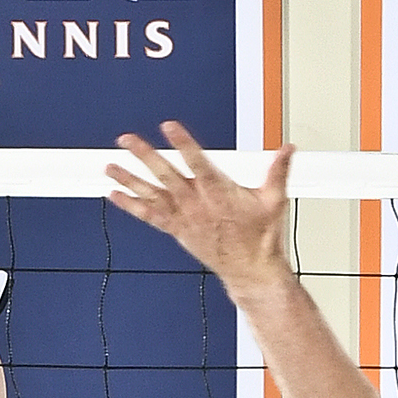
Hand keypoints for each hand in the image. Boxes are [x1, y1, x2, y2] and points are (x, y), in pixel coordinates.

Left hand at [106, 121, 295, 294]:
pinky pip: (149, 217)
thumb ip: (278, 171)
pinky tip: (114, 194)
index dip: (183, 144)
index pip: (198, 163)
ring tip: (109, 166)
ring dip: (129, 179)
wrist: (250, 271)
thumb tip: (288, 149)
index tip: (168, 126)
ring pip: (152, 194)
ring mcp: (184, 218)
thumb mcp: (274, 201)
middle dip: (144, 156)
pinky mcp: (177, 230)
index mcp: (219, 194)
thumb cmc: (262, 238)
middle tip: (126, 140)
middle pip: (166, 175)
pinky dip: (131, 205)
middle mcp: (197, 205)